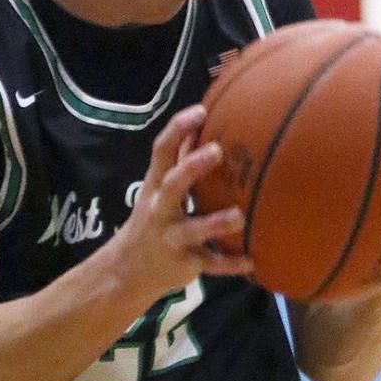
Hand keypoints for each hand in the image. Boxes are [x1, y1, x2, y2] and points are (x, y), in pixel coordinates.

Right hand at [114, 105, 252, 308]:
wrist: (128, 270)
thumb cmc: (155, 217)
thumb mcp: (159, 187)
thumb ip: (179, 158)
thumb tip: (201, 119)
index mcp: (156, 186)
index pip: (162, 152)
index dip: (178, 129)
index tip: (200, 110)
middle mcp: (161, 209)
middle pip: (173, 185)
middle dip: (192, 168)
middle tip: (217, 150)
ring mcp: (172, 238)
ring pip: (192, 230)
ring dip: (215, 222)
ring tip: (239, 216)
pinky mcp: (185, 264)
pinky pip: (209, 264)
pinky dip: (230, 264)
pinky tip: (252, 261)